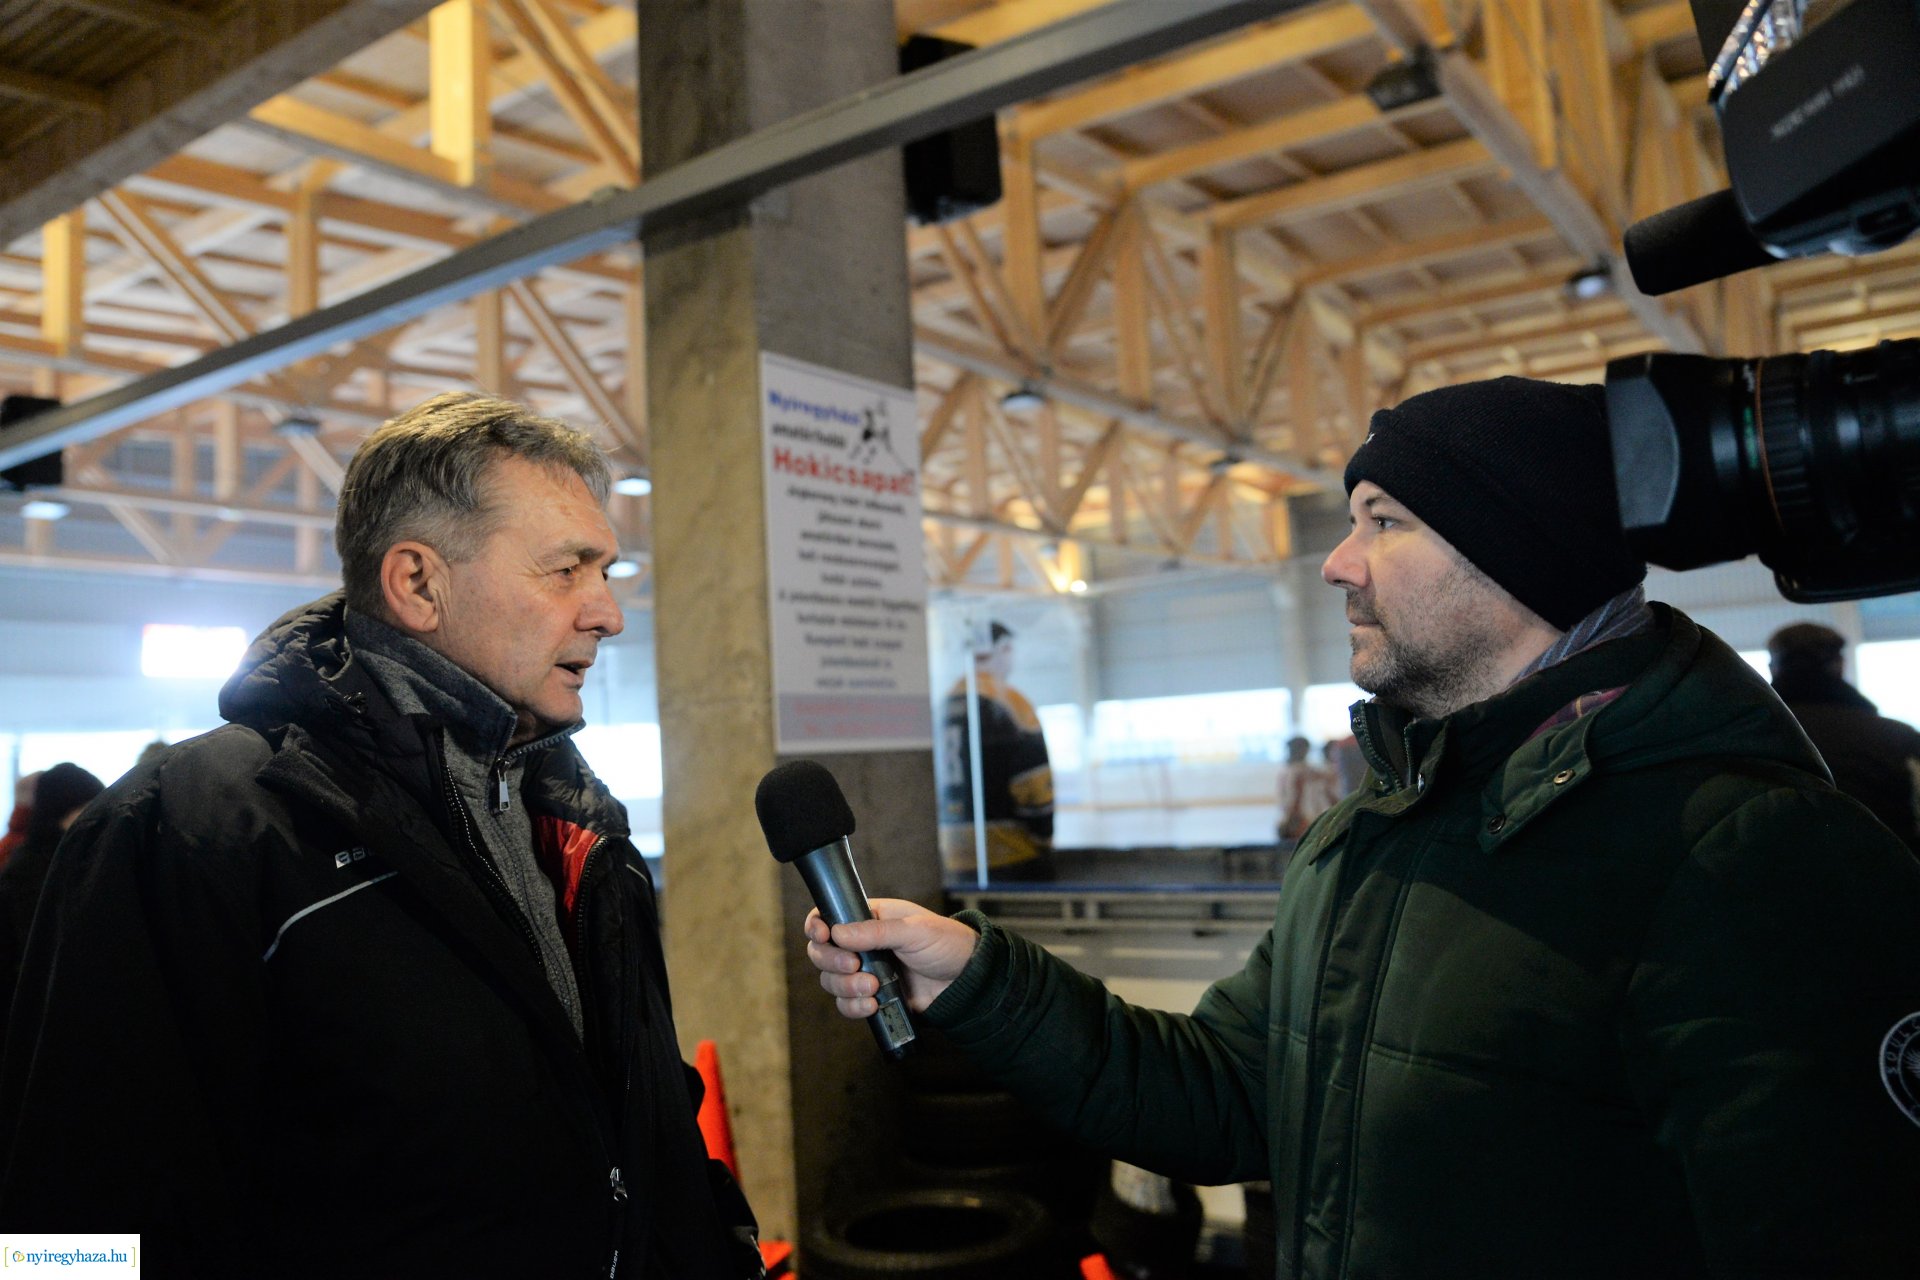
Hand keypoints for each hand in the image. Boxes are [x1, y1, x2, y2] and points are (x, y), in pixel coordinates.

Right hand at [804, 898, 978, 1016]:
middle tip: (854, 966)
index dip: (817, 926)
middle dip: (832, 962)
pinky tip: (872, 1005)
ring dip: (845, 987)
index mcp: (869, 917)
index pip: (829, 915)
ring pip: (832, 981)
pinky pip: (847, 1004)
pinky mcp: (872, 997)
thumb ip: (876, 932)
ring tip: (872, 988)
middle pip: (822, 953)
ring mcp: (865, 971)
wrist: (967, 981)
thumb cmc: (946, 944)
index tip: (822, 935)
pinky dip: (853, 1007)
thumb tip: (838, 933)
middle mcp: (862, 944)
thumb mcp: (915, 930)